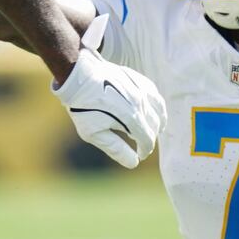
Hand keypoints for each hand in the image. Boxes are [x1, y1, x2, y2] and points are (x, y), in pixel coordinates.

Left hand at [52, 17, 165, 167]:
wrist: (78, 75)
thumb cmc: (83, 106)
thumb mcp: (94, 133)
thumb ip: (116, 149)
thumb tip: (134, 163)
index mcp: (131, 119)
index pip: (147, 140)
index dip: (145, 150)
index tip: (139, 155)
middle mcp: (140, 104)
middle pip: (155, 126)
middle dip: (151, 138)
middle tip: (143, 145)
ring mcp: (141, 89)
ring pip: (159, 110)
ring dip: (158, 122)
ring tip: (154, 129)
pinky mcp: (138, 79)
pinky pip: (155, 95)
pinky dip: (156, 106)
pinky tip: (151, 110)